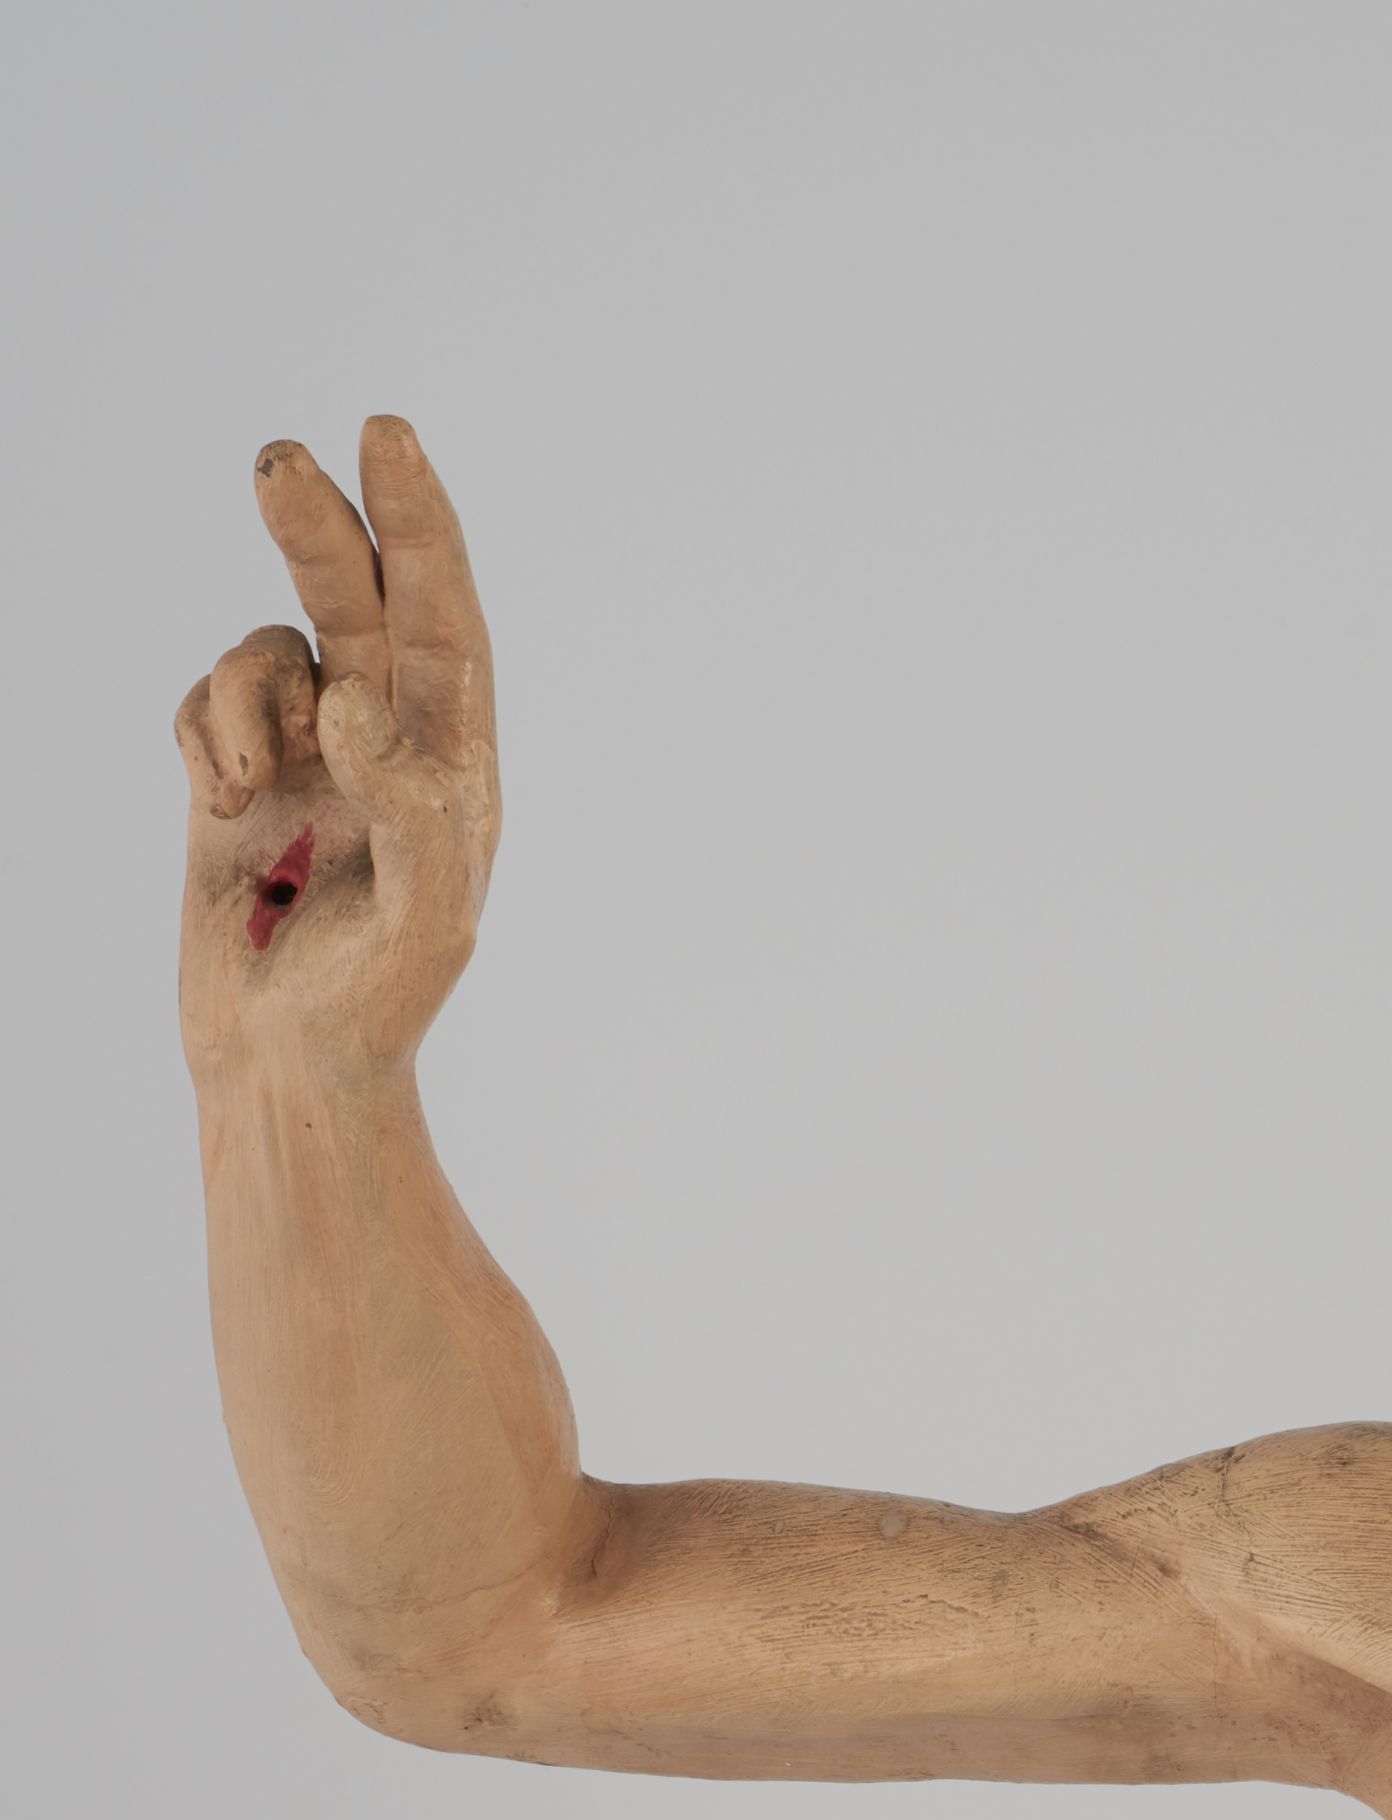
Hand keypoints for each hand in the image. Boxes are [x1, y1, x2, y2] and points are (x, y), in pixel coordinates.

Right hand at [175, 418, 498, 1081]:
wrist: (287, 1067)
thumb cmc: (376, 1006)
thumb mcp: (426, 915)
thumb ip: (410, 800)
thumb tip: (352, 692)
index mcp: (452, 764)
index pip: (442, 618)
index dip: (418, 525)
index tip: (388, 440)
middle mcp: (383, 745)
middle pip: (354, 596)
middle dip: (318, 527)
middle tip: (280, 463)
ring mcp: (305, 756)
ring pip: (264, 652)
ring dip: (240, 696)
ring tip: (242, 785)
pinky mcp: (234, 777)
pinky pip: (203, 700)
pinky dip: (201, 734)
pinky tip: (220, 804)